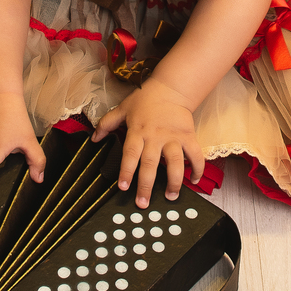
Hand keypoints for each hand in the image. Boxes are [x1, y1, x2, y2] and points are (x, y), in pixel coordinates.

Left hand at [92, 77, 204, 206]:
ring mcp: (173, 137)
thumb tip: (93, 138)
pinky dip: (197, 168)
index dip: (126, 171)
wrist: (170, 87)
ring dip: (174, 181)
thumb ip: (107, 123)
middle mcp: (155, 136)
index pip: (130, 153)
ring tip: (171, 196)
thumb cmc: (145, 99)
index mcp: (138, 131)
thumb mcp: (123, 108)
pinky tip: (195, 180)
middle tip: (143, 203)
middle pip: (150, 164)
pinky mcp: (188, 136)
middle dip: (147, 185)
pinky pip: (195, 154)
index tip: (124, 187)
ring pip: (175, 162)